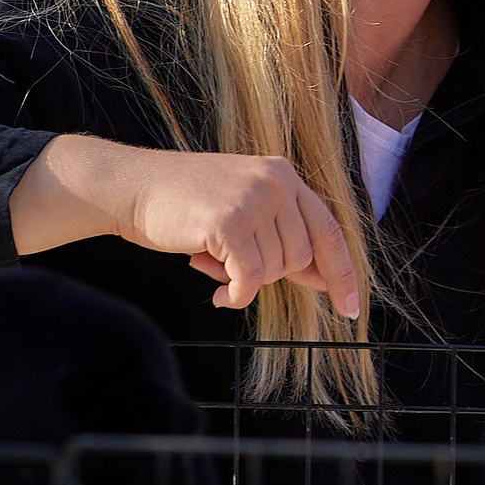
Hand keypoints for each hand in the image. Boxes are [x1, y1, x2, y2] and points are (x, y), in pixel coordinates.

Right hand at [13, 135, 359, 317]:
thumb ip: (282, 235)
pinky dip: (235, 295)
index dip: (343, 274)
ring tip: (209, 258)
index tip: (352, 309)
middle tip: (226, 261)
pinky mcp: (229, 222)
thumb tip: (323, 278)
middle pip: (300, 258)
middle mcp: (276, 181)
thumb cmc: (185, 204)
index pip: (330, 231)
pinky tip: (216, 293)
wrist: (131, 187)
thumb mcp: (243, 209)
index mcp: (284, 175)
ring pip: (274, 270)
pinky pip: (250, 281)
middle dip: (268, 272)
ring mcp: (254, 199)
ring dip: (242, 279)